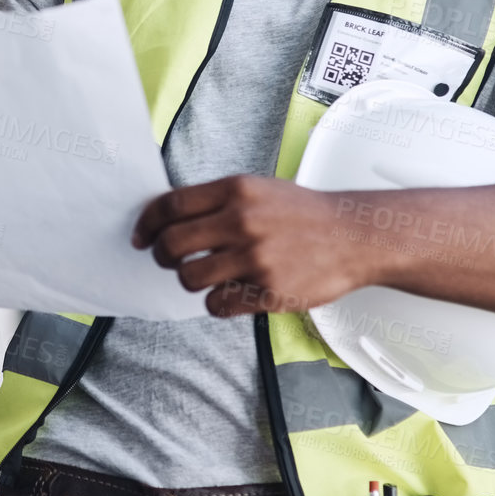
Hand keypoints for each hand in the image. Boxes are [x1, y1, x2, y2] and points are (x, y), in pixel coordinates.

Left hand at [133, 174, 369, 316]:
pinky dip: (216, 302)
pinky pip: (217, 305)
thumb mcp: (257, 190)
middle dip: (161, 256)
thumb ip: (216, 200)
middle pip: (172, 245)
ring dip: (188, 280)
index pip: (170, 206)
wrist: (353, 236)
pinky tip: (229, 293)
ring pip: (189, 279)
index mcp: (236, 190)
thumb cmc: (301, 213)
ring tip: (204, 276)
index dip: (146, 224)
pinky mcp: (269, 292)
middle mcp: (242, 221)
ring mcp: (256, 258)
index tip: (141, 237)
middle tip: (167, 260)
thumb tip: (167, 217)